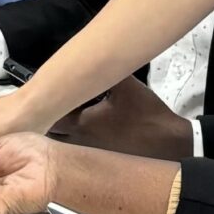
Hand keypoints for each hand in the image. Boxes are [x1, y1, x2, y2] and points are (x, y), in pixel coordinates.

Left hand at [51, 74, 192, 158]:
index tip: (43, 91)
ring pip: (63, 143)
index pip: (50, 114)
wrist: (169, 143)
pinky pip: (78, 149)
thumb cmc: (147, 115)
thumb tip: (91, 55)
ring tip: (61, 113)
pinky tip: (84, 127)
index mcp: (82, 123)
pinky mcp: (100, 158)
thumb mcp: (126, 85)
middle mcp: (80, 142)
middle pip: (51, 132)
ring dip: (60, 130)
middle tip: (48, 102)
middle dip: (47, 117)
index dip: (44, 103)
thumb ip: (106, 70)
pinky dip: (75, 138)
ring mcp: (89, 154)